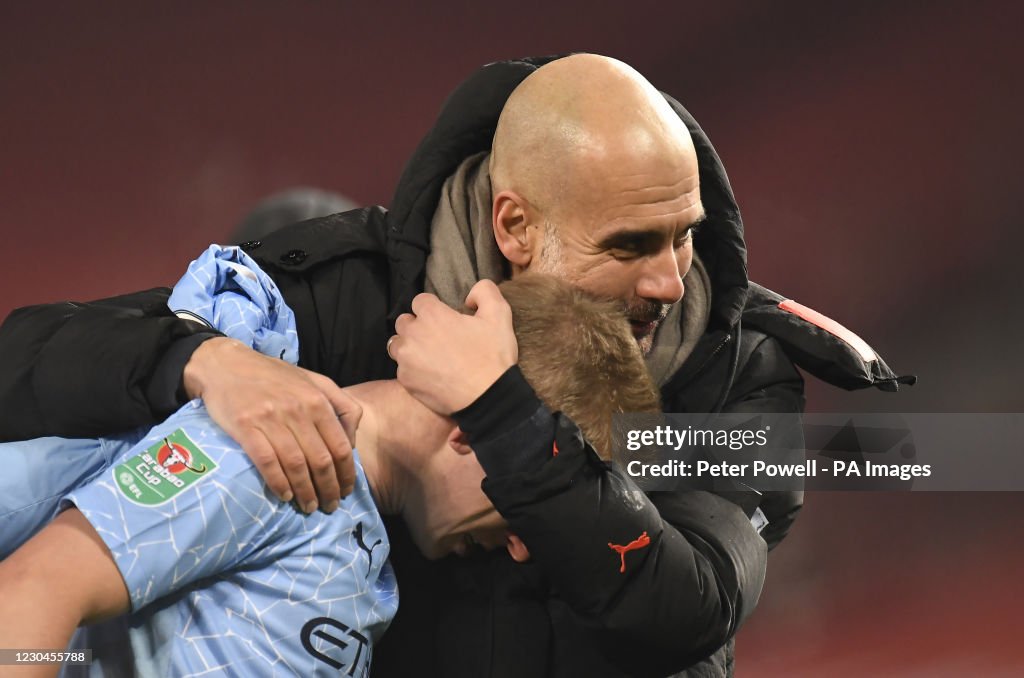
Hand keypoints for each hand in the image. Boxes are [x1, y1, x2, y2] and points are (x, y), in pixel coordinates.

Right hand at [183, 337, 360, 511]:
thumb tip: (352, 441)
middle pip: (321, 459)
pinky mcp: (245, 427)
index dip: (346, 474)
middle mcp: (297, 410)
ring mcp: (270, 418)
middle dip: (329, 488)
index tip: (346, 491)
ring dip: (305, 491)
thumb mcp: (314, 380)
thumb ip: (341, 405)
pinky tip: (285, 496)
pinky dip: (279, 483)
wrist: (225, 364)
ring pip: (297, 464)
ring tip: (309, 507)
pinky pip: (267, 462)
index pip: (340, 446)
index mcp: (317, 400)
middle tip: (330, 506)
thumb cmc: (272, 376)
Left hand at [391, 280, 517, 414]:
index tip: (445, 319)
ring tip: (430, 356)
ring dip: (410, 347)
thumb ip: (484, 291)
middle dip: (417, 326)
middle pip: (404, 322)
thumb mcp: (500, 314)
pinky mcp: (406, 380)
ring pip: (398, 345)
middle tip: (437, 338)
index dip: (433, 308)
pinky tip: (431, 375)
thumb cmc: (493, 356)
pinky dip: (413, 370)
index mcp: (432, 315)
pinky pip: (402, 369)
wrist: (488, 398)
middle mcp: (413, 334)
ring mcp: (406, 359)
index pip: (420, 301)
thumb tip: (469, 295)